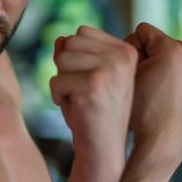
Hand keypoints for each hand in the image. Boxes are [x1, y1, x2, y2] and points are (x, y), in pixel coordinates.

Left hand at [50, 26, 136, 181]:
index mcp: (126, 50)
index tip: (90, 81)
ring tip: (80, 100)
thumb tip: (60, 39)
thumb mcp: (89, 76)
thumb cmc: (93, 112)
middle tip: (83, 92)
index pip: (81, 32)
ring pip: (61, 59)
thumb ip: (77, 53)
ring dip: (62, 82)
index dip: (75, 58)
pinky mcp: (92, 84)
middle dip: (66, 69)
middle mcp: (122, 56)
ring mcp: (109, 69)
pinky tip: (77, 110)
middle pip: (69, 42)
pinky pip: (55, 81)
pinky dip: (58, 98)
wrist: (102, 149)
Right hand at [124, 23, 181, 164]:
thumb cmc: (140, 109)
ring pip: (150, 53)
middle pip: (146, 42)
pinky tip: (146, 89)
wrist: (160, 137)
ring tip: (140, 87)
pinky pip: (159, 62)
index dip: (127, 50)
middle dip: (135, 57)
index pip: (139, 33)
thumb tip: (103, 41)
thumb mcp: (127, 76)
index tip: (129, 73)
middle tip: (134, 81)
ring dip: (141, 65)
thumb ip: (122, 52)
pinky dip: (150, 71)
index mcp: (174, 49)